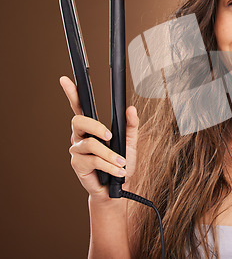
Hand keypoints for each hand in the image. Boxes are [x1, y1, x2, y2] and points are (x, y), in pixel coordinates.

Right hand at [59, 76, 138, 202]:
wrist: (118, 188)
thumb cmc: (121, 162)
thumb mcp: (130, 142)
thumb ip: (130, 125)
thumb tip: (130, 108)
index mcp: (91, 128)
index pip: (79, 107)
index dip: (72, 93)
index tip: (65, 80)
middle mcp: (81, 137)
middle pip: (78, 121)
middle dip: (95, 126)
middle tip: (110, 135)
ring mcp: (77, 151)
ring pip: (91, 145)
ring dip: (110, 154)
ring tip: (122, 162)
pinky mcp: (78, 165)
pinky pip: (93, 161)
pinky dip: (109, 166)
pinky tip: (119, 171)